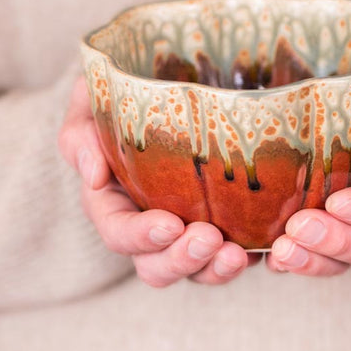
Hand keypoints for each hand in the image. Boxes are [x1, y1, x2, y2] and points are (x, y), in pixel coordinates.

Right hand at [58, 76, 251, 286]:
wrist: (169, 81)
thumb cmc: (123, 96)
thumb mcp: (91, 102)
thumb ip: (81, 135)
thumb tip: (93, 176)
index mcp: (113, 203)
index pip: (118, 232)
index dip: (141, 236)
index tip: (169, 224)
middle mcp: (149, 226)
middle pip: (157, 266)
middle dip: (182, 260)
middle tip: (210, 239)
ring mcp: (188, 230)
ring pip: (197, 269)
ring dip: (216, 269)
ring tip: (240, 255)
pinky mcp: (225, 225)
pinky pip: (236, 254)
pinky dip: (252, 257)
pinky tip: (269, 246)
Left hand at [266, 58, 350, 275]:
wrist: (325, 80)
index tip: (339, 202)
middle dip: (337, 241)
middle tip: (300, 227)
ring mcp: (343, 225)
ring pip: (339, 261)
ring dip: (312, 260)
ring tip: (281, 251)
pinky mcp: (311, 231)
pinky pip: (308, 259)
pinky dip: (291, 263)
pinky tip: (269, 258)